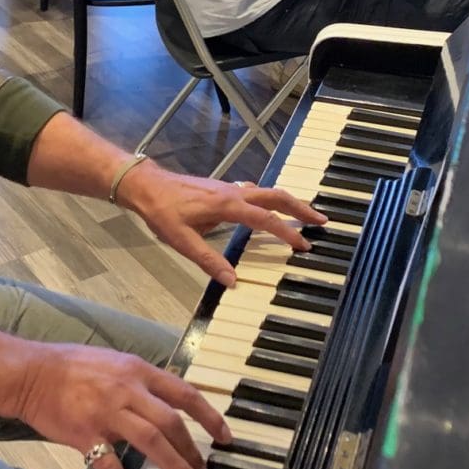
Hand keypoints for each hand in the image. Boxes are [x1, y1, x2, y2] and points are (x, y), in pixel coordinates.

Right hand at [15, 343, 231, 468]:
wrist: (30, 373)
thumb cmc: (70, 367)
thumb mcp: (114, 361)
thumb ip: (140, 380)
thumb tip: (167, 398)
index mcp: (137, 371)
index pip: (184, 393)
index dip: (208, 416)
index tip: (223, 436)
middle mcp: (127, 390)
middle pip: (172, 423)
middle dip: (193, 451)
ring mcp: (107, 413)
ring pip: (151, 442)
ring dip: (175, 467)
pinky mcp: (85, 435)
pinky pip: (111, 468)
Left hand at [117, 160, 327, 286]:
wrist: (146, 186)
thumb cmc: (162, 213)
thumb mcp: (182, 241)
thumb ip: (209, 261)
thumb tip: (232, 282)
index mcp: (228, 206)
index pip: (266, 220)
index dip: (287, 233)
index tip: (304, 245)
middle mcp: (234, 193)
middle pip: (276, 197)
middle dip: (301, 208)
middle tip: (321, 220)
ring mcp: (229, 188)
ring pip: (268, 191)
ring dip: (289, 202)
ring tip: (305, 214)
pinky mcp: (223, 188)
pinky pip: (255, 191)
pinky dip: (271, 199)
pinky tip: (270, 207)